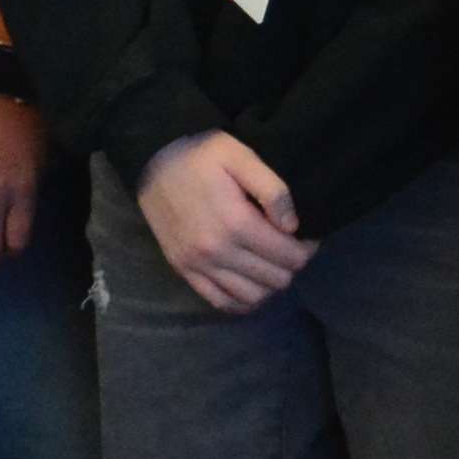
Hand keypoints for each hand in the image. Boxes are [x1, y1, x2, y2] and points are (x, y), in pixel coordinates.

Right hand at [132, 129, 312, 313]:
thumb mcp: (240, 156)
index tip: (306, 237)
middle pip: (275, 279)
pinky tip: (250, 283)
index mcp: (236, 223)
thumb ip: (272, 189)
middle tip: (290, 248)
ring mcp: (198, 265)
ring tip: (271, 264)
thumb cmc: (200, 155)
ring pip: (252, 297)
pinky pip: (221, 302)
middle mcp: (217, 251)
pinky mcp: (184, 270)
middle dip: (291, 265)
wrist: (151, 161)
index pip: (289, 256)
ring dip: (269, 284)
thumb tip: (292, 227)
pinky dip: (242, 301)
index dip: (306, 249)